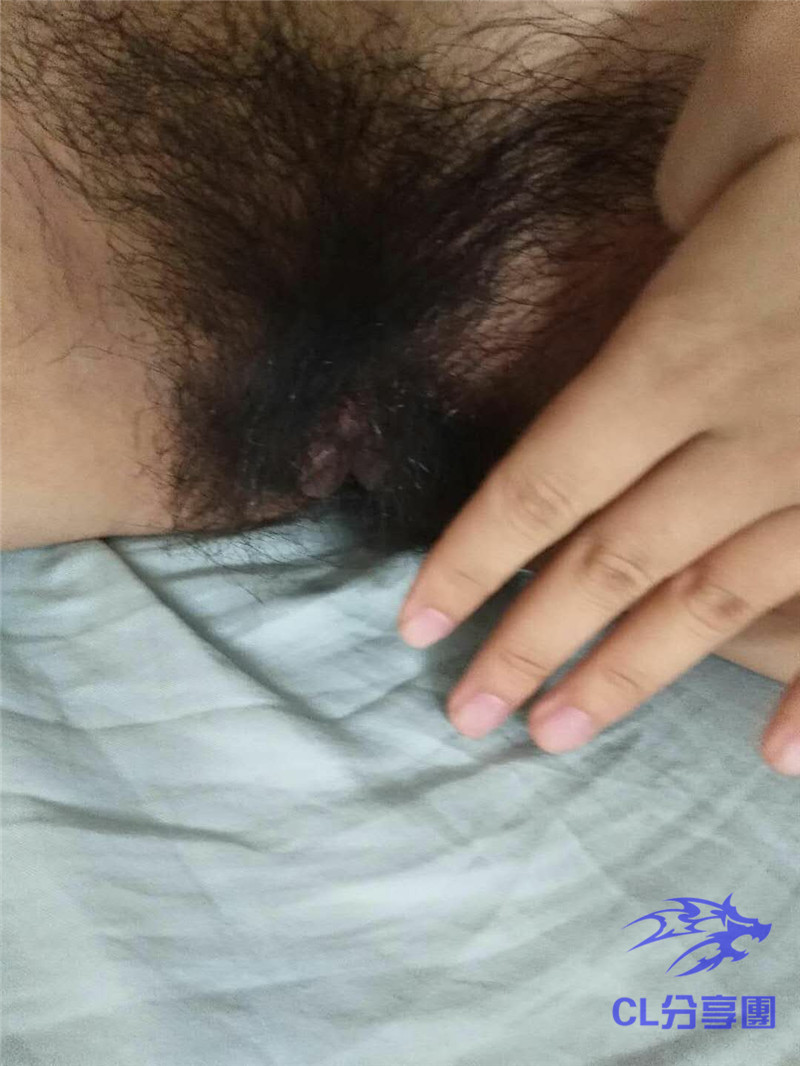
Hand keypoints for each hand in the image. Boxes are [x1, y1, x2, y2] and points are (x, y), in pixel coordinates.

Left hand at [397, 6, 799, 774]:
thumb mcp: (744, 116)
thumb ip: (679, 203)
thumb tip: (668, 240)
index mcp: (684, 347)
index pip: (544, 486)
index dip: (472, 564)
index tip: (416, 628)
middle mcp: (749, 433)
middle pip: (609, 564)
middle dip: (531, 647)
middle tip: (468, 717)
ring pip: (711, 601)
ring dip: (630, 676)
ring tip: (558, 735)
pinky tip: (771, 757)